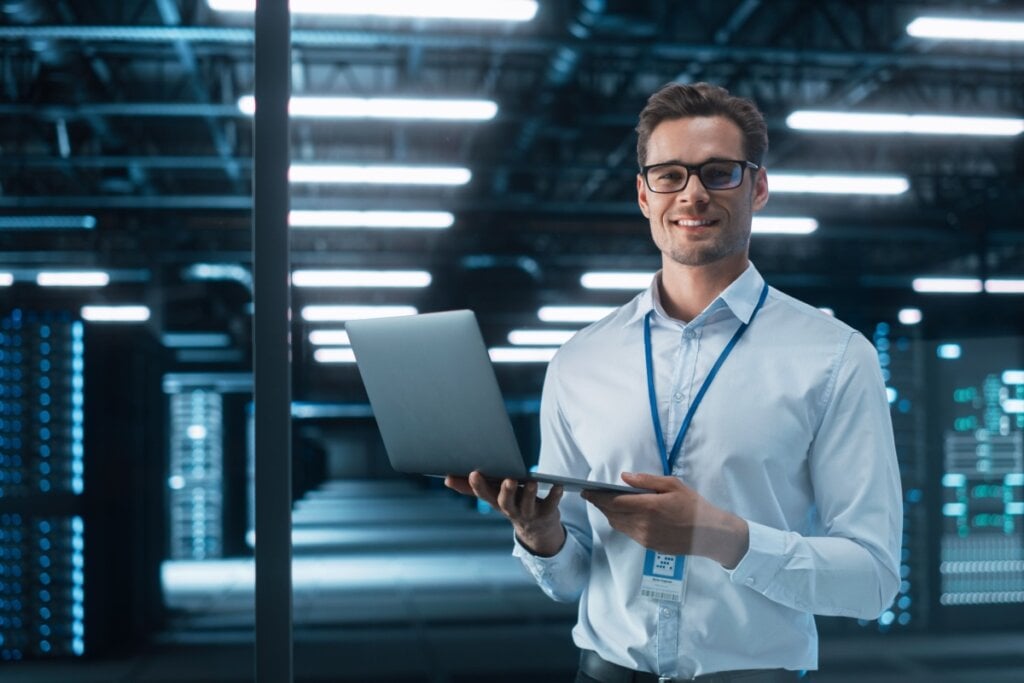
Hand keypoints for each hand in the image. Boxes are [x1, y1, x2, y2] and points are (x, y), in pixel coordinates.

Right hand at [445, 471, 564, 556]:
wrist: (537, 530)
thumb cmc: (512, 504)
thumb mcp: (493, 496)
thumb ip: (471, 487)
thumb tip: (446, 478)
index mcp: (496, 503)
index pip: (484, 495)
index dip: (478, 485)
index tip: (473, 472)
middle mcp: (511, 510)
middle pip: (505, 502)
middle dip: (505, 491)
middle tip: (508, 479)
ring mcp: (528, 514)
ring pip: (527, 505)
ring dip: (529, 493)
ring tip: (531, 481)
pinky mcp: (547, 514)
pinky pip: (551, 505)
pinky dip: (554, 495)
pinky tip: (557, 485)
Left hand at [582, 472, 748, 568]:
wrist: (710, 534)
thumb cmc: (693, 505)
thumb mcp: (673, 485)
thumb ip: (646, 481)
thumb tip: (624, 477)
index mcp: (648, 507)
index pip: (613, 502)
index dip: (597, 496)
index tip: (586, 491)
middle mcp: (643, 524)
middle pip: (611, 514)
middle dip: (600, 504)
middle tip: (592, 495)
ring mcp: (645, 538)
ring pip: (617, 525)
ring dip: (609, 514)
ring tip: (605, 503)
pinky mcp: (649, 546)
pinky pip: (628, 533)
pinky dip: (621, 523)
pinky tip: (623, 515)